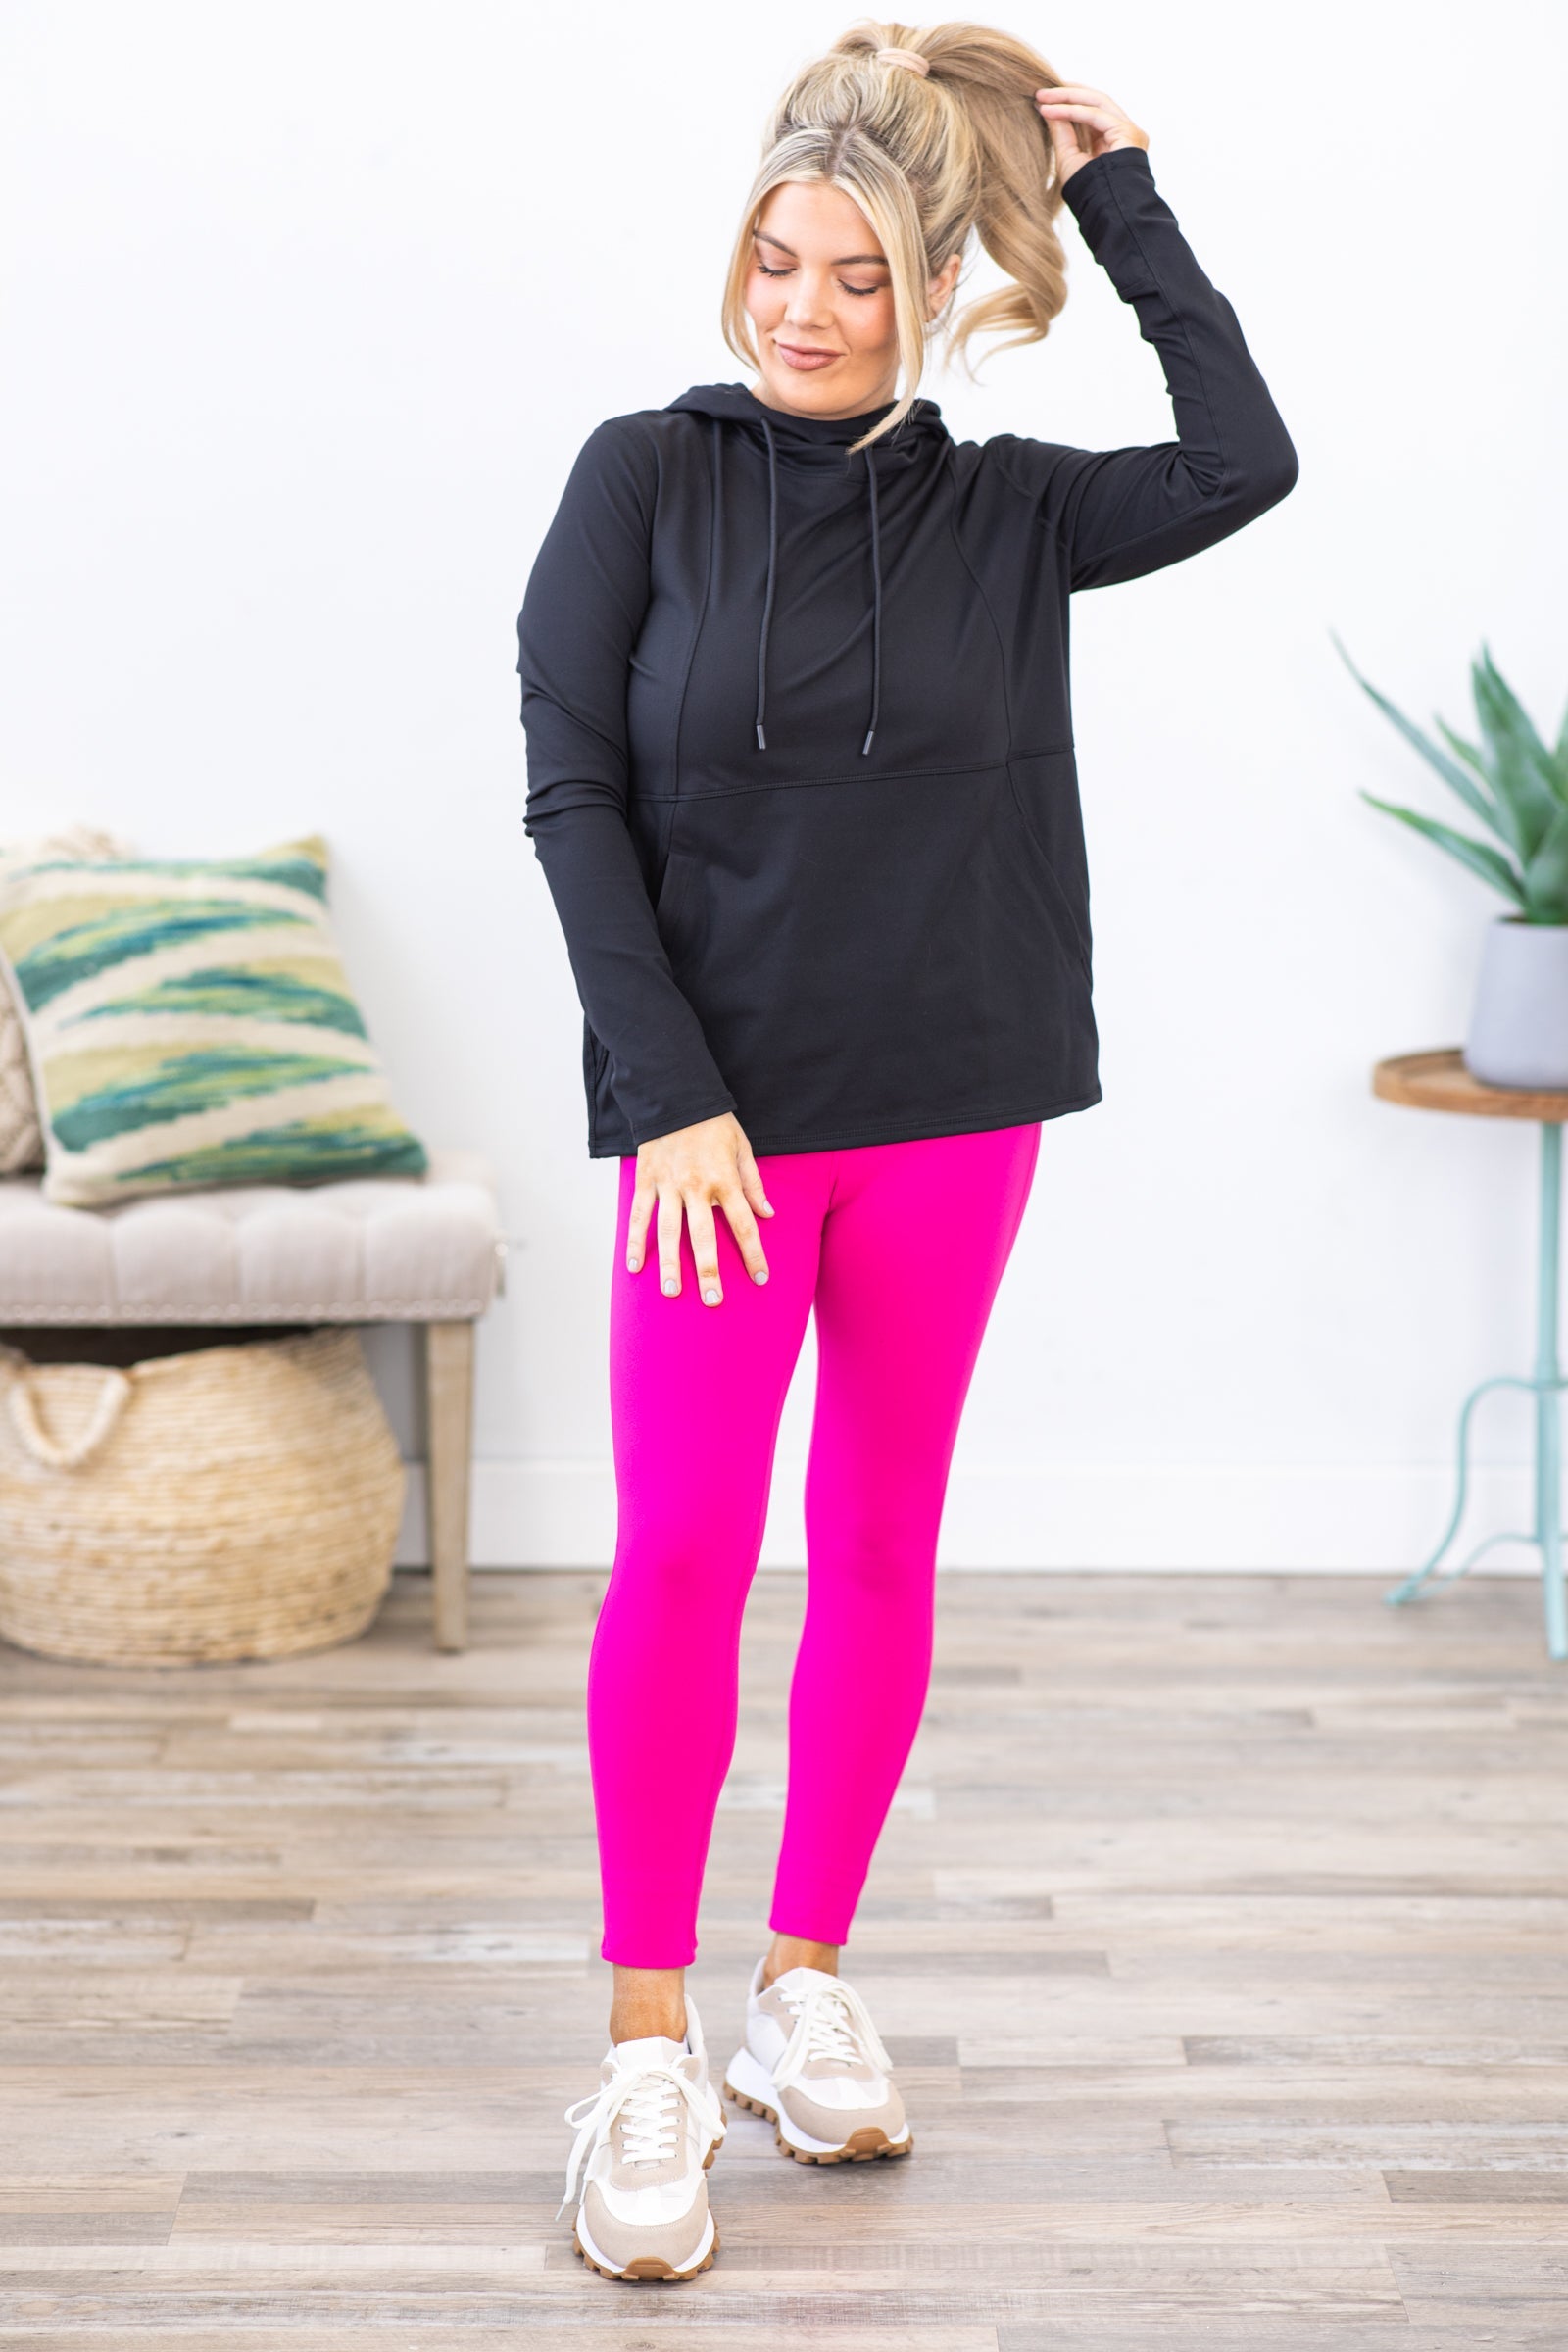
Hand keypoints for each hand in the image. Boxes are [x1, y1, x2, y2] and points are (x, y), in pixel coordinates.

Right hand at [627, 1111, 773, 1305]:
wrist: (675, 1095)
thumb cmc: (714, 1123)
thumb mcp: (742, 1147)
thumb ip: (753, 1184)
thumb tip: (768, 1215)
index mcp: (725, 1179)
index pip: (743, 1224)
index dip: (753, 1254)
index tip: (760, 1279)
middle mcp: (696, 1186)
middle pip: (704, 1236)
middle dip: (709, 1271)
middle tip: (712, 1300)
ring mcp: (668, 1185)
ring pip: (668, 1231)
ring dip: (670, 1264)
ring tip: (671, 1292)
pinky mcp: (646, 1180)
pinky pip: (639, 1215)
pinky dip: (635, 1241)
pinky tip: (634, 1266)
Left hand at [1033, 82, 1148, 184]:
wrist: (1105, 212)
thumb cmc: (1088, 194)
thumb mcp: (1068, 158)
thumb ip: (1061, 132)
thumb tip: (1046, 108)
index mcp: (1113, 140)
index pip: (1091, 112)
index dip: (1068, 102)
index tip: (1043, 100)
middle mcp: (1123, 132)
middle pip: (1095, 101)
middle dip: (1066, 94)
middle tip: (1040, 92)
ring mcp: (1128, 130)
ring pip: (1096, 101)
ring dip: (1067, 97)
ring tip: (1042, 96)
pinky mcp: (1127, 132)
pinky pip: (1095, 114)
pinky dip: (1071, 111)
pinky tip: (1051, 110)